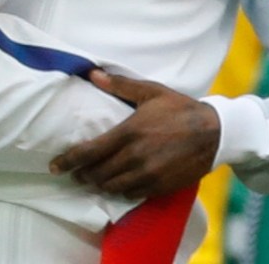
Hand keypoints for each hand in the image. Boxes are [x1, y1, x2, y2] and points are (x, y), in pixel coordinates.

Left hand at [49, 70, 219, 199]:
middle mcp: (134, 157)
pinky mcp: (159, 187)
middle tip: (73, 171)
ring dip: (98, 184)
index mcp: (129, 132)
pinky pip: (131, 194)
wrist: (213, 133)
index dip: (69, 161)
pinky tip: (117, 184)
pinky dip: (120, 190)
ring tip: (91, 179)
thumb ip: (119, 85)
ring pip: (112, 187)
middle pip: (97, 173)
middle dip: (82, 174)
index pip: (90, 152)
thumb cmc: (179, 108)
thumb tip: (92, 73)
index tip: (55, 166)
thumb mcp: (150, 92)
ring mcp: (147, 175)